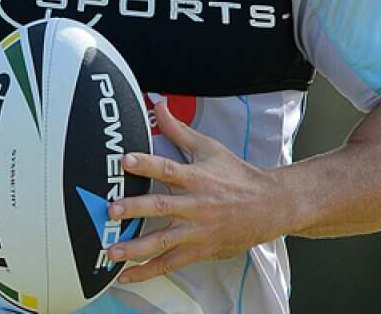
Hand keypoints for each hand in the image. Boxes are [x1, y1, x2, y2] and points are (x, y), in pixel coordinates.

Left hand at [106, 100, 284, 282]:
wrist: (269, 206)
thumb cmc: (236, 176)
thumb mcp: (209, 148)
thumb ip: (178, 130)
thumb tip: (158, 105)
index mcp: (197, 177)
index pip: (168, 168)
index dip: (146, 163)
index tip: (125, 160)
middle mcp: (196, 205)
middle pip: (163, 206)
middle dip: (136, 208)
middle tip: (113, 209)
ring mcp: (197, 230)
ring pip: (164, 241)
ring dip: (136, 247)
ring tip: (112, 250)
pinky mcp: (199, 249)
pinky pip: (170, 263)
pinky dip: (148, 271)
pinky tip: (126, 275)